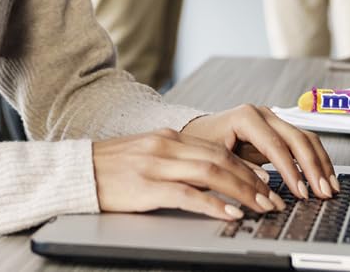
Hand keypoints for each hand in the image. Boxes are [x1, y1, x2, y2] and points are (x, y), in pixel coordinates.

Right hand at [93, 128, 284, 220]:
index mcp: (169, 137)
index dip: (246, 165)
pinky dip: (213, 204)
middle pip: (220, 159)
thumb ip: (174, 159)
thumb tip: (207, 175)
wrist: (77, 172)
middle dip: (251, 180)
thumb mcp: (147, 155)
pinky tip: (229, 213)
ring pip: (211, 173)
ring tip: (261, 207)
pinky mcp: (147, 187)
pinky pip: (188, 195)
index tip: (266, 181)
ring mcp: (157, 165)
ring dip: (242, 191)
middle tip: (272, 198)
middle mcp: (167, 146)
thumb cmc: (111, 169)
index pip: (217, 149)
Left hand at [182, 104, 338, 200]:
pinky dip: (315, 160)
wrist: (196, 133)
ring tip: (330, 188)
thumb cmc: (202, 145)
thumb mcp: (216, 159)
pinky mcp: (278, 130)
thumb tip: (267, 188)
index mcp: (246, 117)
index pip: (275, 145)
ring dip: (320, 163)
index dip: (290, 170)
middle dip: (312, 167)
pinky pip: (302, 142)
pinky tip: (323, 177)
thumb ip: (241, 171)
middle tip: (322, 192)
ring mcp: (272, 120)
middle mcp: (263, 114)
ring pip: (305, 138)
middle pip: (297, 138)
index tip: (301, 192)